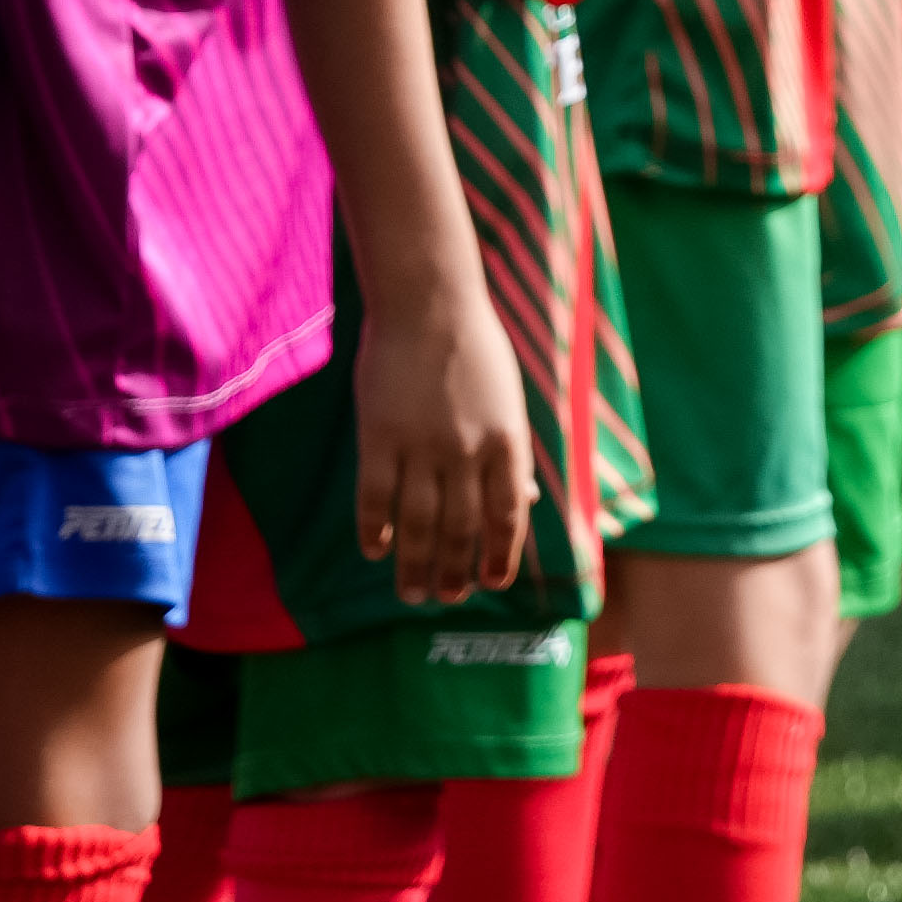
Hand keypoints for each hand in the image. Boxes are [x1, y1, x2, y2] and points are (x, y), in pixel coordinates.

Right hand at [351, 279, 540, 610]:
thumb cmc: (475, 350)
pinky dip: (375, 530)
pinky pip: (375, 499)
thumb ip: (511, 454)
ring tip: (412, 593)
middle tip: (446, 597)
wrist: (429, 303)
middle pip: (462, 530)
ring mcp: (422, 446)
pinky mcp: (379, 437)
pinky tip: (375, 550)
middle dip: (455, 572)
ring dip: (416, 566)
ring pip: (419, 526)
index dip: (501, 556)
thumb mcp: (509, 401)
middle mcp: (468, 452)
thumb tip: (527, 502)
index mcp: (508, 442)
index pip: (508, 516)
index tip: (493, 584)